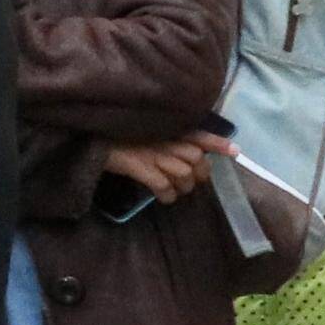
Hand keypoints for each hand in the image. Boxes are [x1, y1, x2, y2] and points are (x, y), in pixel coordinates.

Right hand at [100, 135, 216, 201]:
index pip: (199, 134)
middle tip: (192, 181)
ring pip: (182, 173)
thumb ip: (165, 136)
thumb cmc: (117, 133)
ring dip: (183, 186)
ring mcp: (150, 152)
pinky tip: (164, 197)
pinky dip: (167, 194)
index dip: (217, 143)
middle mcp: (163, 138)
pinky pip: (162, 184)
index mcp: (167, 127)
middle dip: (199, 174)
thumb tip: (189, 154)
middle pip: (195, 158)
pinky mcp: (137, 165)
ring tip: (176, 190)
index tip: (235, 152)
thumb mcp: (145, 130)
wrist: (89, 138)